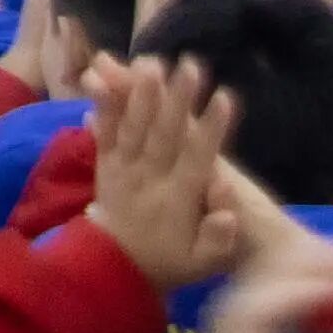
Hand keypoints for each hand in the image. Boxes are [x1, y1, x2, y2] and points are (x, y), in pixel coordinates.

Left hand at [81, 53, 242, 298]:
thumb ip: (220, 238)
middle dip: (179, 98)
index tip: (226, 97)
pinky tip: (101, 79)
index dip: (213, 128)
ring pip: (134, 128)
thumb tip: (231, 212)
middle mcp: (150, 179)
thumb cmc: (169, 262)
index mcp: (178, 200)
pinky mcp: (105, 164)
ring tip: (151, 62)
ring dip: (142, 93)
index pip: (198, 159)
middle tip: (191, 64)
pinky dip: (104, 106)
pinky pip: (104, 132)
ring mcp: (124, 169)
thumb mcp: (202, 263)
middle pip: (166, 134)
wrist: (112, 269)